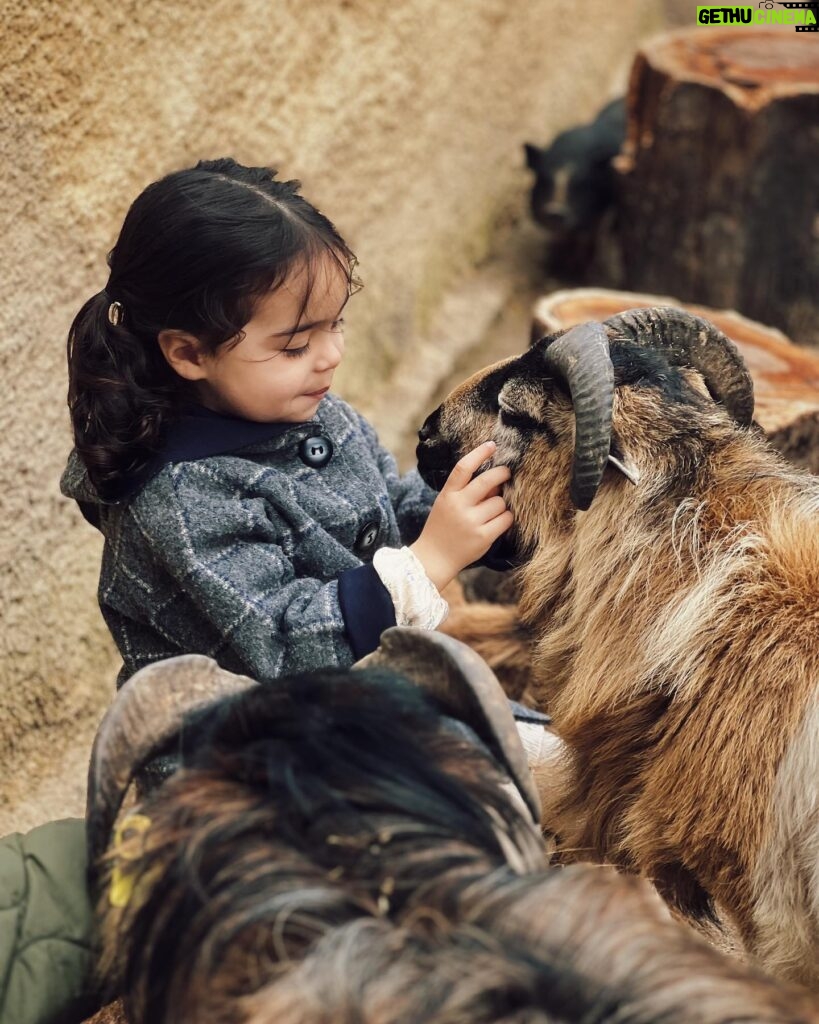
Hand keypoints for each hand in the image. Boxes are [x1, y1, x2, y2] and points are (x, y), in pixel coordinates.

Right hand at [411, 440, 512, 591]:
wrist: (434, 558)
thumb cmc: (442, 528)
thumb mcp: (446, 504)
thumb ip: (466, 491)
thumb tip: (496, 479)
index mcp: (448, 495)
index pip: (463, 467)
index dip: (479, 453)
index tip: (492, 445)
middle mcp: (459, 506)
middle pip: (487, 481)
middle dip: (502, 474)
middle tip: (506, 473)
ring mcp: (471, 522)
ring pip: (499, 502)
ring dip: (500, 504)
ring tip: (492, 511)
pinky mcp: (483, 537)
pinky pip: (505, 519)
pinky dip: (505, 518)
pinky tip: (498, 521)